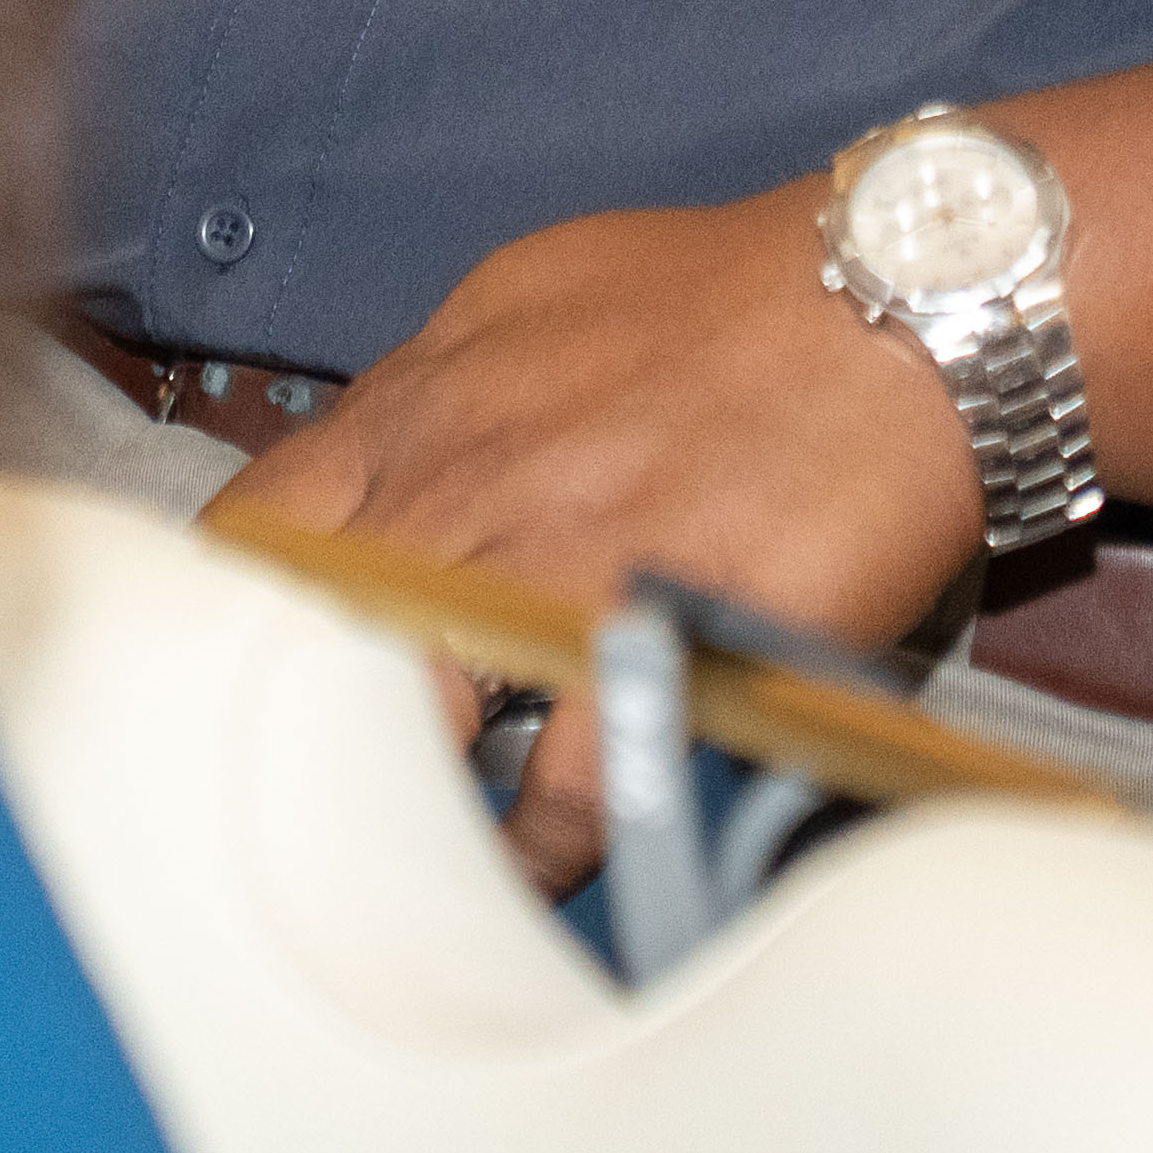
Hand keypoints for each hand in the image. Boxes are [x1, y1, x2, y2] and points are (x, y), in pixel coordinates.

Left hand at [210, 176, 988, 882]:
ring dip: (406, 792)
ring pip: (409, 718)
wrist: (912, 288)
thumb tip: (401, 448)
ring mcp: (549, 562)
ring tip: (418, 843)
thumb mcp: (549, 293)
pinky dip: (536, 847)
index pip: (261, 522)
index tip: (255, 669)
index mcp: (429, 395)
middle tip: (323, 781)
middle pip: (307, 637)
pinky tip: (537, 867)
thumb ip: (456, 386)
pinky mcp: (652, 634)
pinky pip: (557, 788)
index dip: (241, 613)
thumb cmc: (748, 285)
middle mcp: (460, 478)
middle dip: (301, 717)